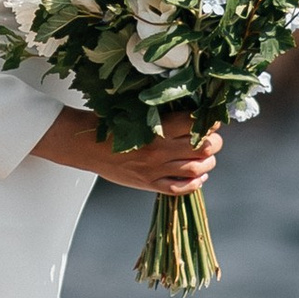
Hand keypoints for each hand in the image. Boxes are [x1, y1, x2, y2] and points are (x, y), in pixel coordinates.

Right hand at [35, 110, 221, 193]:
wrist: (86, 146)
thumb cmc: (109, 124)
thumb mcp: (136, 110)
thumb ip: (162, 111)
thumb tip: (190, 109)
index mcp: (157, 128)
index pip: (196, 124)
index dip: (209, 121)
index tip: (211, 119)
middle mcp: (160, 150)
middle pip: (203, 147)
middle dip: (213, 142)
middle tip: (211, 138)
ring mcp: (155, 169)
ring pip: (195, 169)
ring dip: (208, 163)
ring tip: (207, 157)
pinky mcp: (149, 183)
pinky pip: (179, 188)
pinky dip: (194, 184)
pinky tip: (198, 177)